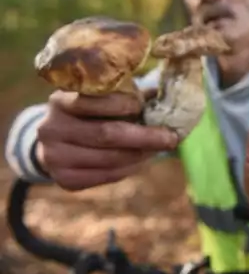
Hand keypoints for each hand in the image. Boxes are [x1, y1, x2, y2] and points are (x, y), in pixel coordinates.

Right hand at [36, 90, 178, 190]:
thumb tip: (167, 96)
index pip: (97, 101)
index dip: (127, 104)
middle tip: (172, 137)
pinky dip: (129, 168)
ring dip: (141, 154)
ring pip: (109, 159)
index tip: (148, 106)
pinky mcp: (64, 180)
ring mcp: (54, 157)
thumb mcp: (99, 97)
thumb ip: (128, 94)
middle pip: (106, 134)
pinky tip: (141, 160)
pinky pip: (106, 176)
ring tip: (160, 147)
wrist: (54, 141)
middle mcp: (51, 129)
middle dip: (144, 136)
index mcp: (60, 101)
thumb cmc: (88, 112)